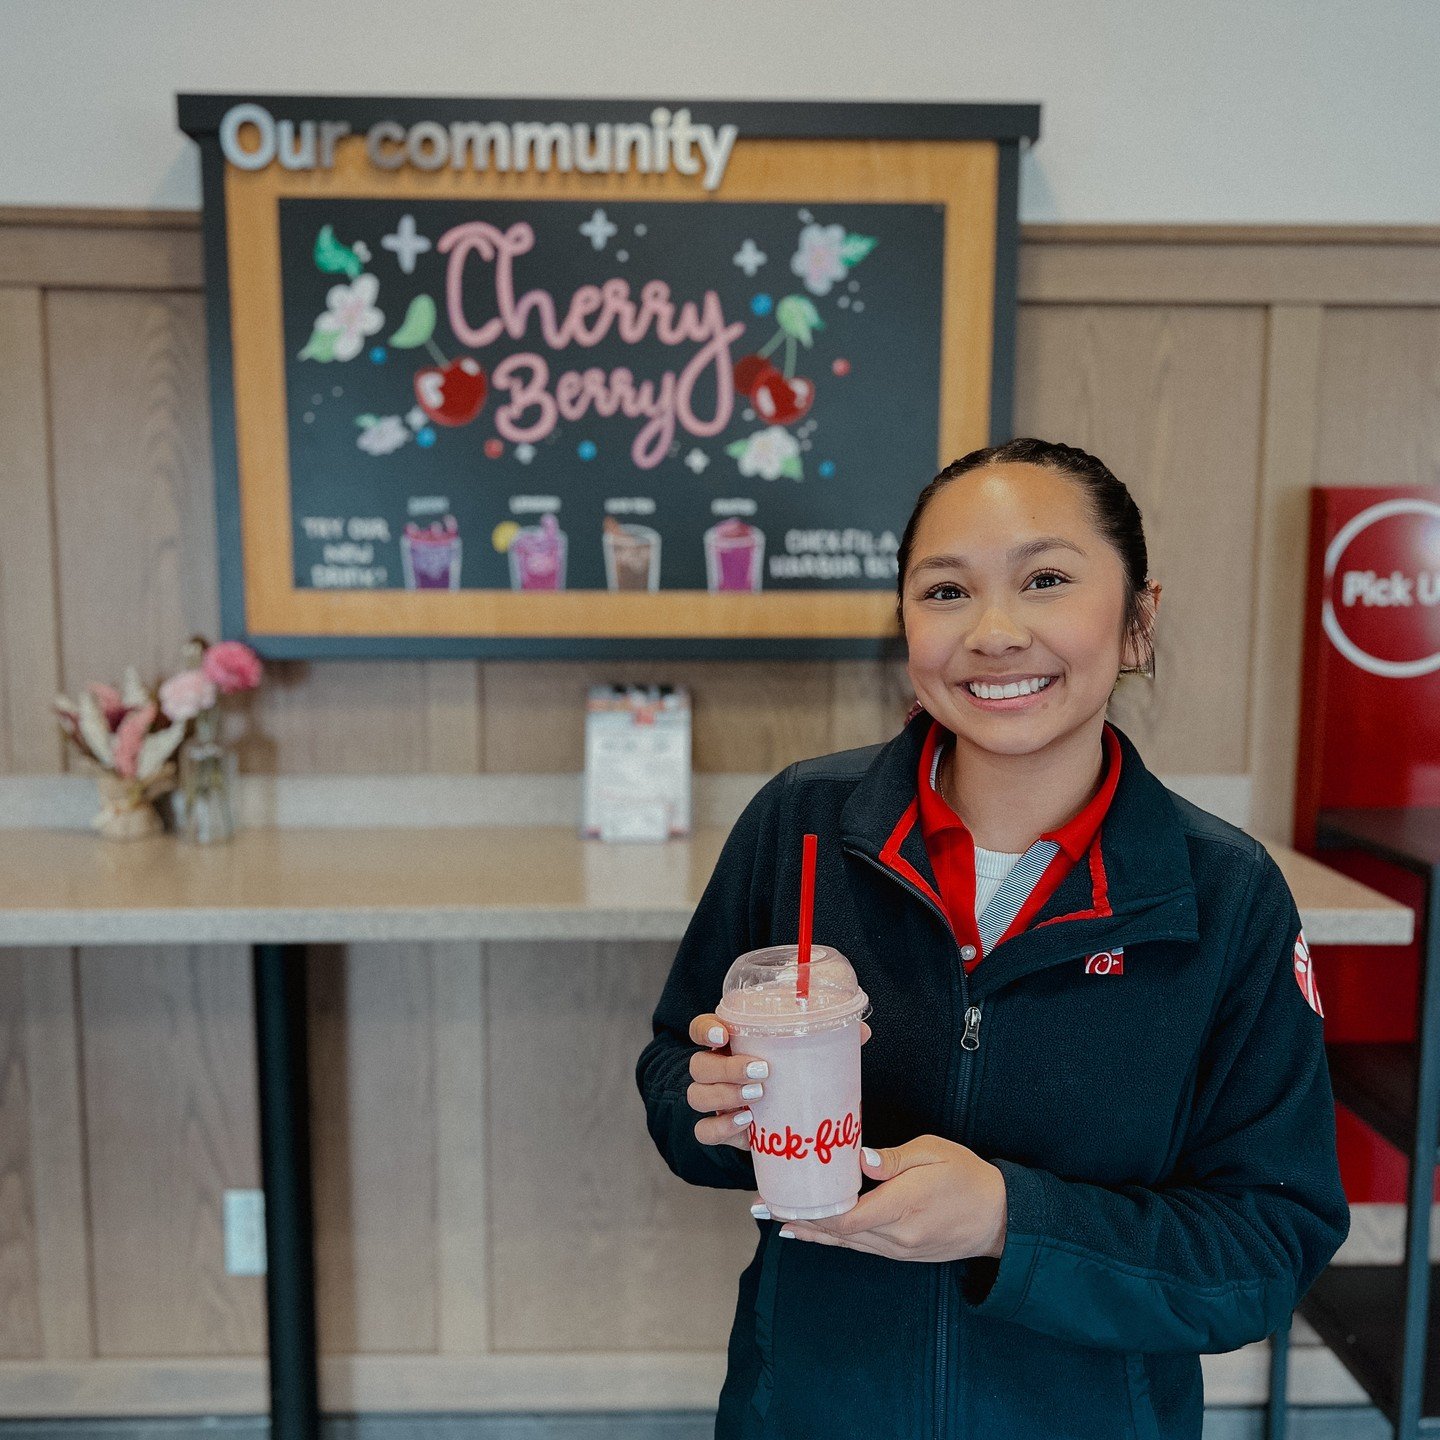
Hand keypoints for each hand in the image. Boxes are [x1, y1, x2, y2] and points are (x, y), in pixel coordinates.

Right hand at [685, 1012, 871, 1151]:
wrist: (787, 1114)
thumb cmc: (791, 1070)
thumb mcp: (806, 1049)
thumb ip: (827, 1036)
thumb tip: (861, 1031)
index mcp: (729, 1042)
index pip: (701, 1029)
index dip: (706, 1030)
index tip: (725, 1035)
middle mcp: (715, 1068)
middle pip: (698, 1065)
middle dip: (726, 1068)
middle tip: (762, 1071)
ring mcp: (714, 1100)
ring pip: (697, 1096)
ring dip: (725, 1096)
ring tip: (759, 1096)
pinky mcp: (721, 1128)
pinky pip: (705, 1130)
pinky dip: (721, 1127)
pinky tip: (746, 1123)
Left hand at [761, 1134, 1006, 1261]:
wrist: (1000, 1218)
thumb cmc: (967, 1176)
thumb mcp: (932, 1153)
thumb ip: (892, 1160)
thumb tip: (858, 1158)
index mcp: (902, 1208)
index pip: (846, 1218)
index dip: (809, 1213)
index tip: (780, 1199)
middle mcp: (895, 1236)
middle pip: (838, 1233)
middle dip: (798, 1218)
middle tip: (761, 1205)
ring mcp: (898, 1249)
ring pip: (845, 1243)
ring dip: (810, 1230)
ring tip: (774, 1218)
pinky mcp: (901, 1253)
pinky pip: (860, 1247)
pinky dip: (833, 1239)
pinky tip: (811, 1233)